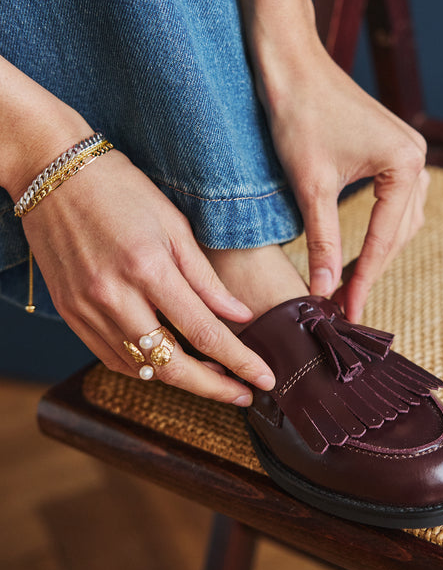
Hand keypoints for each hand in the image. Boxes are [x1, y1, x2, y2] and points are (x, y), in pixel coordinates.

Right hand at [22, 150, 274, 404]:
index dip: (239, 362)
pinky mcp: (70, 313)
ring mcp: (87, 309)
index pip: (204, 332)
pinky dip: (143, 369)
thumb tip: (240, 314)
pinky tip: (166, 365)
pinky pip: (111, 358)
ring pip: (141, 369)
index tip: (263, 379)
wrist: (53, 173)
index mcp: (149, 268)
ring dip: (180, 380)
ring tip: (212, 379)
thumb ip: (205, 278)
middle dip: (213, 388)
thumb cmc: (120, 189)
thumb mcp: (174, 224)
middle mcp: (115, 296)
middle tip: (243, 396)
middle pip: (171, 365)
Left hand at [258, 37, 428, 323]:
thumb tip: (324, 290)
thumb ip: (323, 241)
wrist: (291, 62)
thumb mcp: (311, 186)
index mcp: (405, 165)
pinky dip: (377, 228)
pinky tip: (357, 249)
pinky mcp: (392, 149)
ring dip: (377, 252)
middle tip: (345, 306)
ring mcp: (408, 152)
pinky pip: (393, 202)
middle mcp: (417, 158)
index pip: (384, 239)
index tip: (347, 313)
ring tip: (349, 285)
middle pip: (398, 233)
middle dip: (372, 269)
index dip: (364, 280)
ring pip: (400, 220)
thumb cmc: (299, 115)